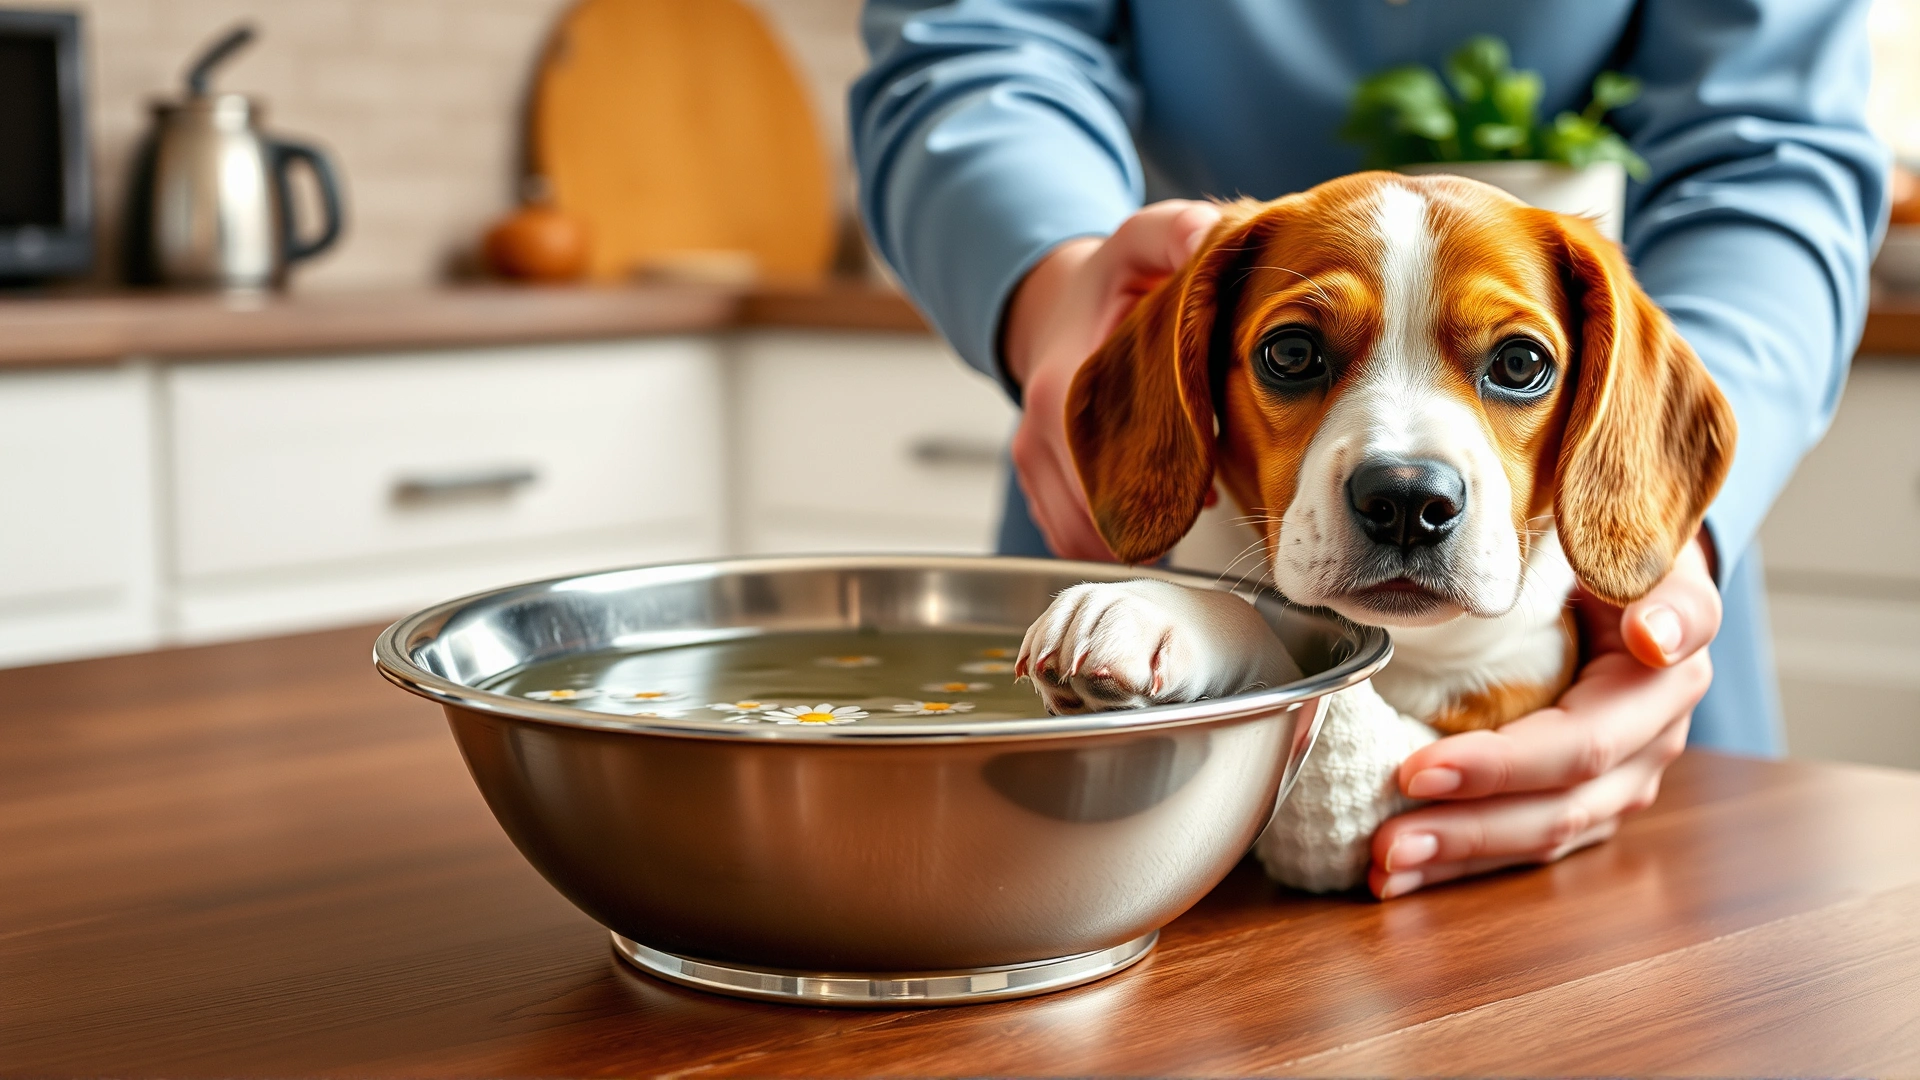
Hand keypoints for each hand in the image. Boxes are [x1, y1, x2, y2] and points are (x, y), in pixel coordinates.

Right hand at [1001, 200, 1222, 559]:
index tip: (1204, 495)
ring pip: (1081, 534)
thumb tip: (1213, 232)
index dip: (1160, 485)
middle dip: (1153, 517)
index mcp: (1067, 378)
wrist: (1054, 305)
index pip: (1107, 463)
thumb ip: (1180, 230)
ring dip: (1134, 534)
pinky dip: (1111, 539)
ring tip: (1184, 516)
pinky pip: (1069, 537)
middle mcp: (1039, 426)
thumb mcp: (1144, 240)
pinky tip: (1152, 520)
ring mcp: (1033, 457)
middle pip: (1095, 511)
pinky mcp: (1037, 479)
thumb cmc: (1110, 282)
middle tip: (1207, 511)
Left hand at [1366, 534, 1720, 898]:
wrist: (1639, 566)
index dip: (1505, 763)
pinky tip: (1404, 871)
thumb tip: (1652, 640)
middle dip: (1465, 820)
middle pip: (1560, 800)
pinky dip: (1464, 860)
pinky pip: (1527, 839)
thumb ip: (1642, 569)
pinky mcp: (1592, 797)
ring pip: (1544, 833)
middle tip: (1385, 831)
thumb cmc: (1616, 543)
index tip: (1423, 773)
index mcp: (1667, 675)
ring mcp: (1628, 776)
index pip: (1583, 737)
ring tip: (1385, 863)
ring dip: (1460, 854)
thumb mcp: (1631, 532)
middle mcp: (1656, 737)